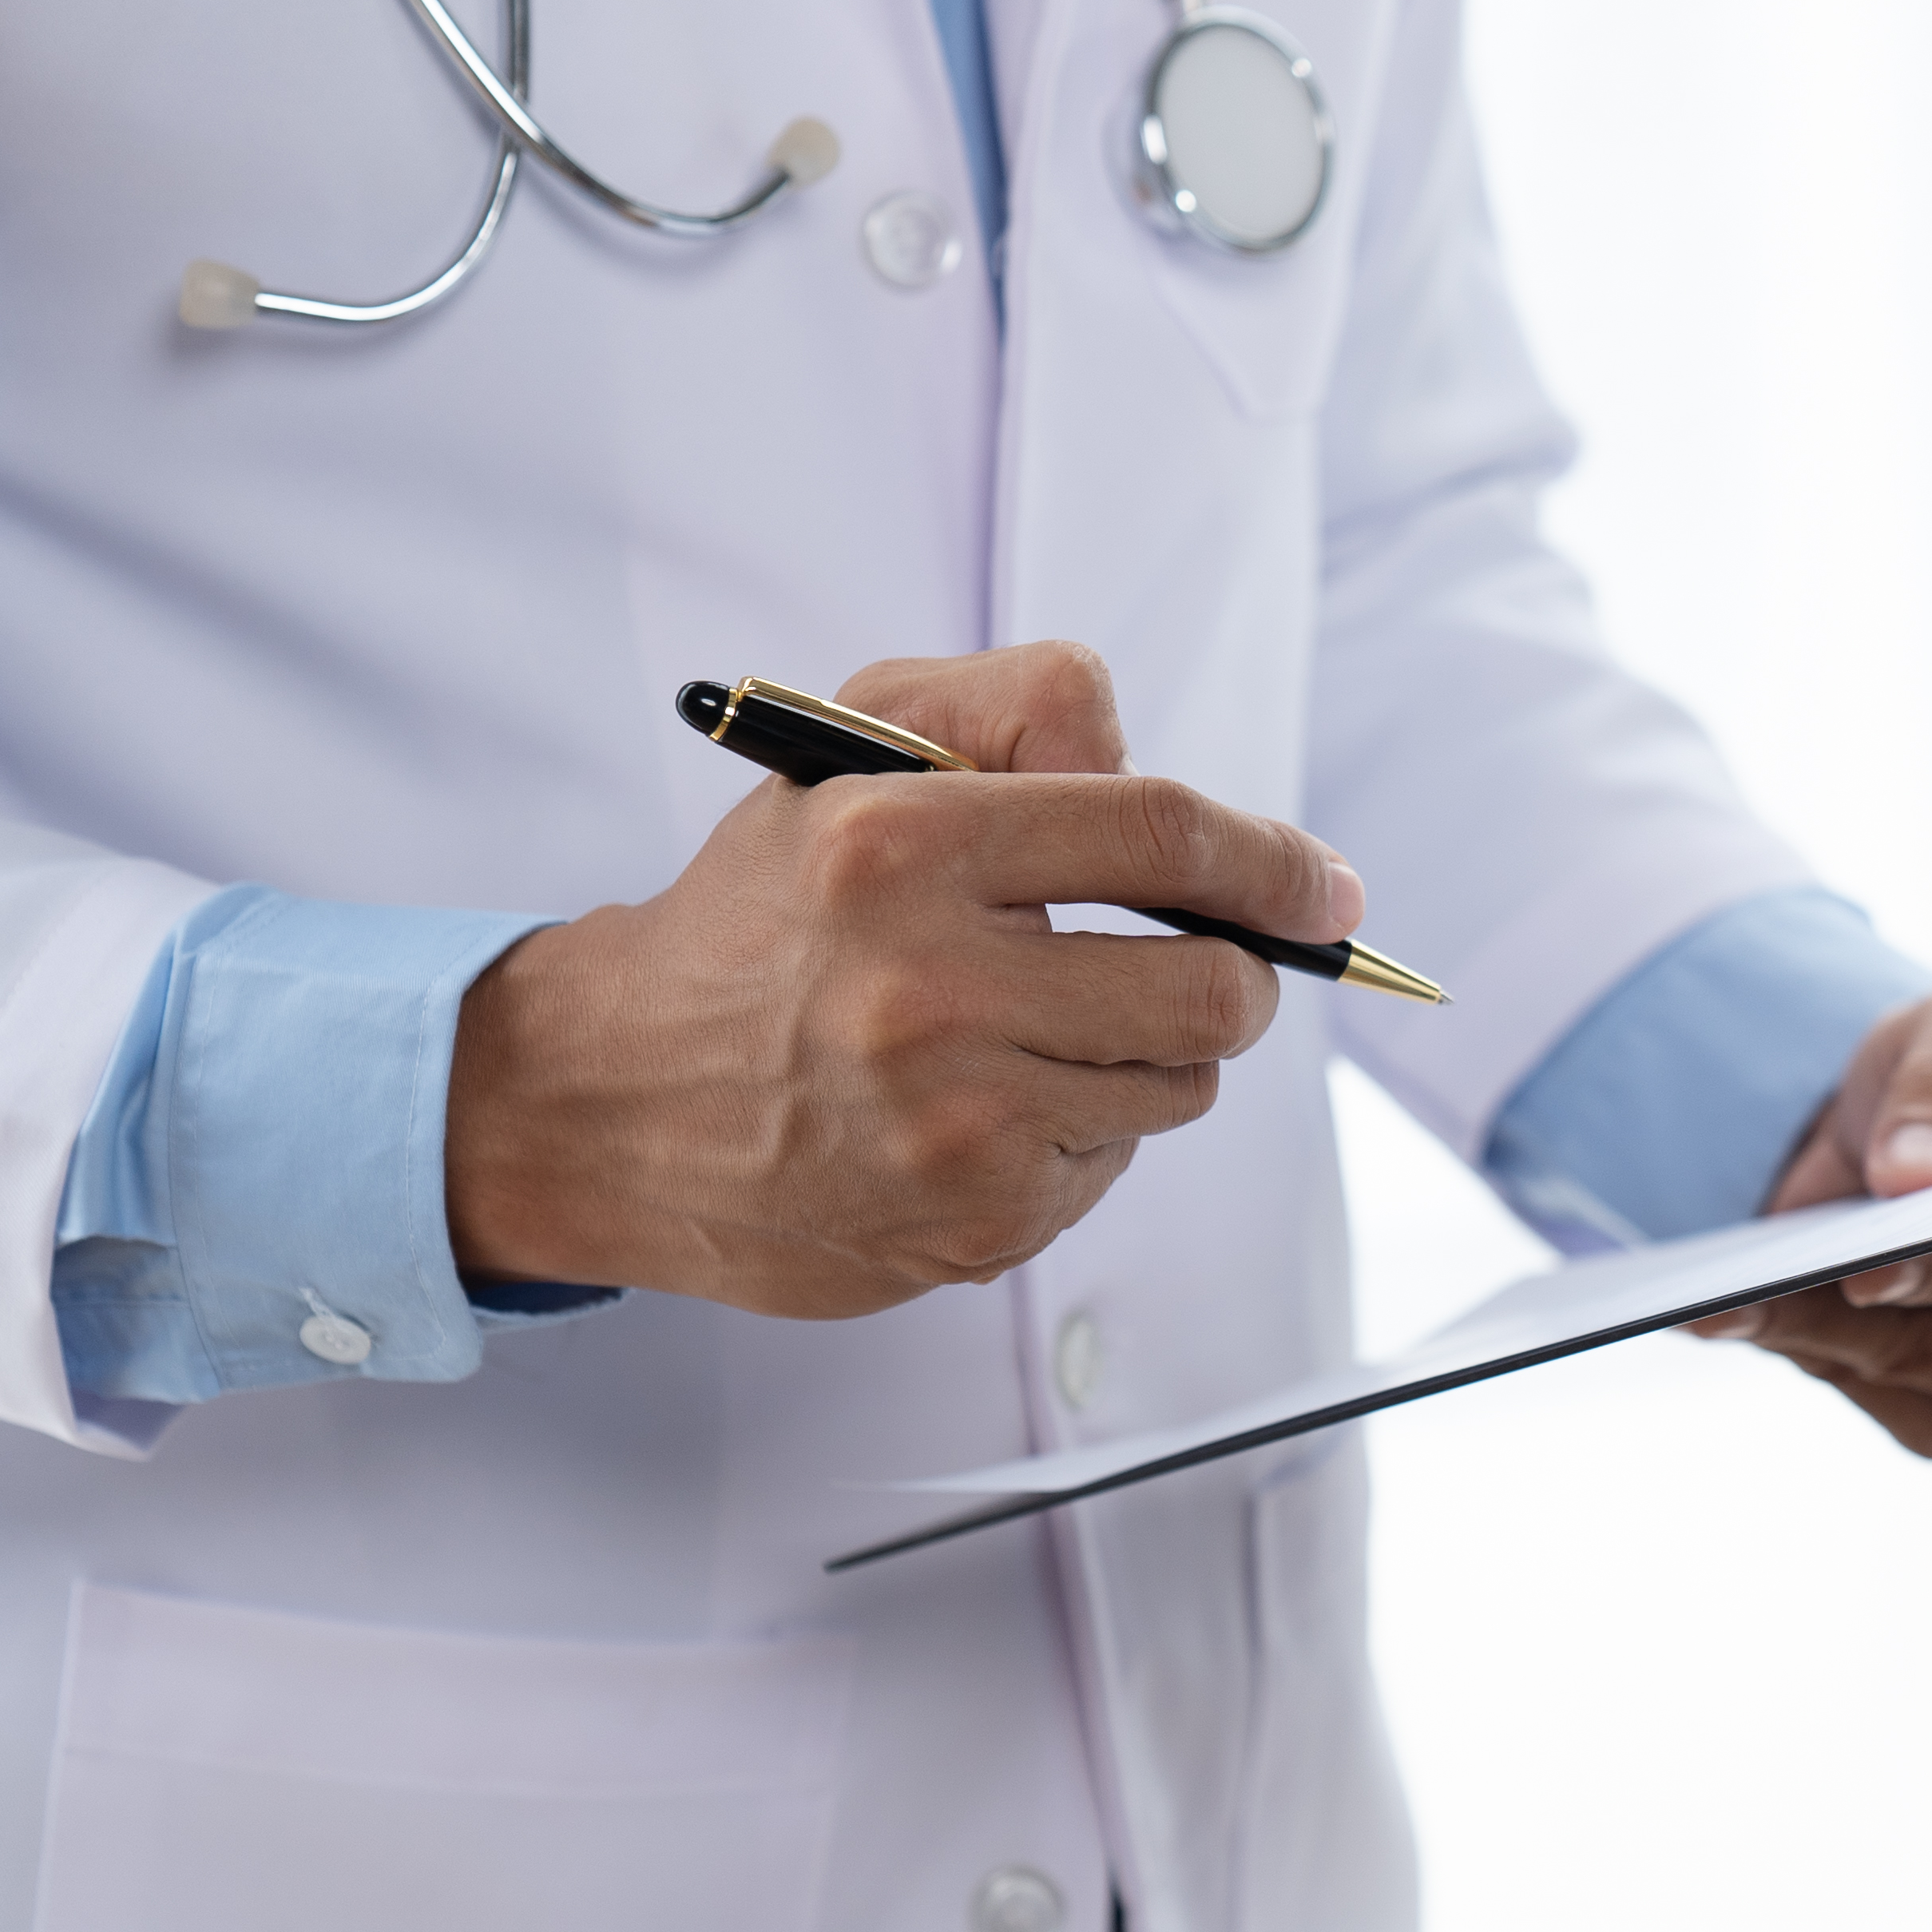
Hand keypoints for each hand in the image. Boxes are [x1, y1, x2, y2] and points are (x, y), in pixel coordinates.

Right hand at [445, 642, 1363, 1312]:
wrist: (605, 1099)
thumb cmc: (761, 914)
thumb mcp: (851, 754)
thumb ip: (1013, 709)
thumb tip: (1158, 763)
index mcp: (902, 845)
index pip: (1163, 835)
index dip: (1276, 863)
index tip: (1326, 889)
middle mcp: (928, 989)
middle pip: (1213, 989)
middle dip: (1233, 972)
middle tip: (1192, 961)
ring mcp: (952, 1121)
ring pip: (1176, 1084)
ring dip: (1144, 1053)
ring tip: (1034, 1030)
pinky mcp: (972, 1222)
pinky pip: (1111, 1163)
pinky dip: (1076, 1130)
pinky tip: (978, 1107)